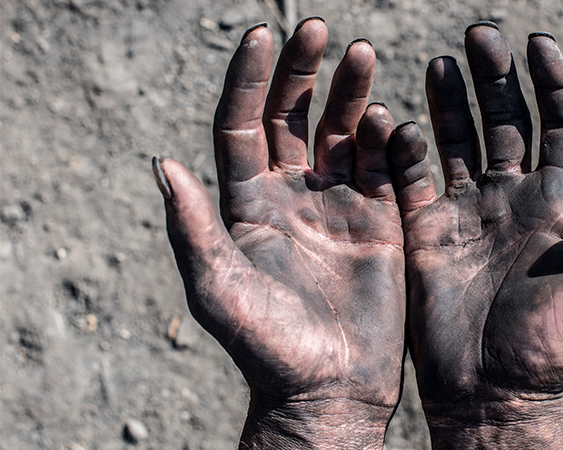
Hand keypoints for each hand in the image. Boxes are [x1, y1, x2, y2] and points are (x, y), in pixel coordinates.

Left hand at [153, 19, 403, 448]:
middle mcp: (291, 196)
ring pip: (343, 133)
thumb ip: (191, 227)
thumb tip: (161, 162)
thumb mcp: (218, 288)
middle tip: (318, 29)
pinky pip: (384, 168)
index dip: (249, 80)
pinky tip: (390, 118)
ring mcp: (338, 206)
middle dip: (303, 72)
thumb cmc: (268, 346)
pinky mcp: (379, 222)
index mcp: (248, 204)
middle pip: (294, 118)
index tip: (261, 35)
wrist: (329, 388)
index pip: (242, 125)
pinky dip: (388, 139)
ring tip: (360, 53)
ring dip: (350, 93)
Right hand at [388, 23, 562, 447]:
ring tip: (442, 63)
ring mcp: (465, 212)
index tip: (538, 43)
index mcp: (556, 203)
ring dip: (449, 101)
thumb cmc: (555, 345)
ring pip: (457, 141)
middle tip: (479, 35)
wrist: (493, 390)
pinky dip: (404, 148)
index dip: (551, 82)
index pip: (558, 126)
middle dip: (494, 77)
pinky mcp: (425, 231)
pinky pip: (411, 178)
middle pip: (504, 121)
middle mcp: (510, 198)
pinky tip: (397, 120)